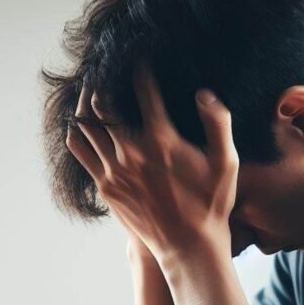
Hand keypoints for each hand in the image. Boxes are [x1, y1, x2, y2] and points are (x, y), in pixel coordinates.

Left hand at [65, 64, 238, 264]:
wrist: (187, 246)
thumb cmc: (210, 203)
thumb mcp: (227, 163)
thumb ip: (218, 123)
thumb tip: (204, 93)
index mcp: (162, 141)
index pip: (143, 91)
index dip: (140, 69)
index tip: (139, 58)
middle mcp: (131, 152)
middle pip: (100, 104)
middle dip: (100, 80)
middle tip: (104, 68)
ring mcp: (113, 170)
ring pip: (84, 125)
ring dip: (84, 102)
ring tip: (90, 88)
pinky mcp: (104, 186)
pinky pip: (79, 150)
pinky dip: (77, 131)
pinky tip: (82, 122)